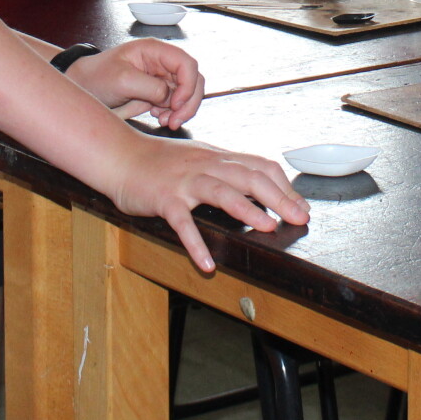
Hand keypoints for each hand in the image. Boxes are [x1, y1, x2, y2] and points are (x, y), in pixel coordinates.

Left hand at [65, 38, 204, 129]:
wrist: (84, 88)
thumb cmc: (98, 77)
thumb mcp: (122, 80)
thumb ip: (150, 86)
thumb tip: (170, 97)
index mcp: (155, 50)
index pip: (186, 63)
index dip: (188, 84)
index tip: (176, 103)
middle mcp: (162, 63)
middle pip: (193, 80)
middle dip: (188, 102)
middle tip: (175, 120)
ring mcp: (162, 79)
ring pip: (188, 94)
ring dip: (182, 111)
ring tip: (166, 122)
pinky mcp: (158, 94)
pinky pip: (176, 104)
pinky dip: (173, 114)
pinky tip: (159, 118)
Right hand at [111, 135, 309, 273]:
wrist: (119, 155)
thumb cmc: (160, 162)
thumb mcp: (199, 158)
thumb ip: (226, 171)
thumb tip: (259, 186)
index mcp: (218, 158)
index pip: (260, 166)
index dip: (285, 186)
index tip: (301, 207)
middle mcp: (206, 166)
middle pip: (249, 177)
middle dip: (279, 198)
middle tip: (299, 219)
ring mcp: (185, 182)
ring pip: (221, 192)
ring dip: (247, 210)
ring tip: (268, 228)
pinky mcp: (164, 199)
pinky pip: (182, 223)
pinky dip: (195, 244)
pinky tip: (207, 264)